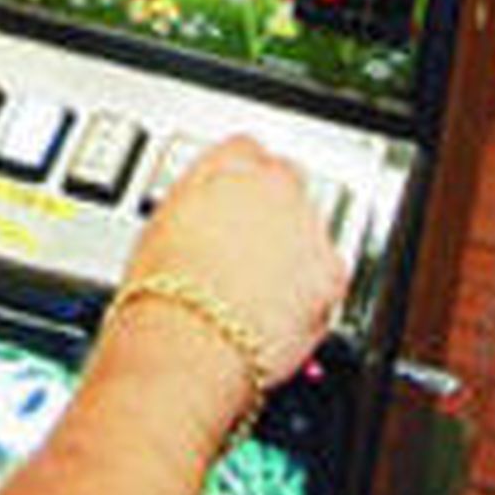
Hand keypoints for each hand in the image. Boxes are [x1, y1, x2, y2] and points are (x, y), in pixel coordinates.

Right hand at [122, 134, 347, 390]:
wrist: (187, 345)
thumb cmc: (163, 292)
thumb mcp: (163, 222)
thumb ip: (198, 197)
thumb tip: (209, 202)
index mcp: (229, 168)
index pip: (246, 150)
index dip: (237, 178)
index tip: (233, 198)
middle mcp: (276, 189)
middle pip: (286, 185)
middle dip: (271, 212)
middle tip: (243, 249)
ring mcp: (308, 230)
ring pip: (310, 229)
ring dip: (291, 250)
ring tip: (255, 289)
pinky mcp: (331, 274)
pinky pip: (327, 273)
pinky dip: (310, 289)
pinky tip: (277, 310)